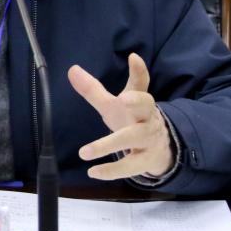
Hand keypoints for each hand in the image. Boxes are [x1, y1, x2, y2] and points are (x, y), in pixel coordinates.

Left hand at [67, 53, 172, 179]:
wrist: (158, 148)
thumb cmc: (132, 120)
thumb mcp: (114, 104)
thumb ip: (94, 89)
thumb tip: (72, 69)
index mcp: (140, 102)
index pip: (141, 84)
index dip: (139, 71)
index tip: (133, 58)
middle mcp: (147, 118)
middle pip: (145, 108)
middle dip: (136, 103)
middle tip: (123, 100)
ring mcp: (148, 140)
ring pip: (132, 140)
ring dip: (108, 146)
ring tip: (84, 152)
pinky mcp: (146, 161)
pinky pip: (130, 166)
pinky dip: (112, 171)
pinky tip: (93, 172)